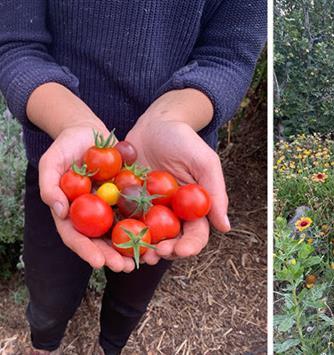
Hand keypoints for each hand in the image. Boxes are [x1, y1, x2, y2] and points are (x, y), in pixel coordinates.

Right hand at [38, 121, 136, 272]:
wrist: (90, 132)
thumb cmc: (65, 147)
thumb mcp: (51, 162)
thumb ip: (50, 186)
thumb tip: (59, 212)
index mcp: (70, 213)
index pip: (75, 237)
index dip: (86, 251)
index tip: (99, 262)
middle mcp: (91, 215)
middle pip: (100, 241)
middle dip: (112, 256)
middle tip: (124, 267)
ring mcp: (109, 208)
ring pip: (121, 233)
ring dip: (132, 248)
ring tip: (145, 259)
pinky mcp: (127, 198)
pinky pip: (138, 214)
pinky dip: (147, 226)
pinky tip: (160, 236)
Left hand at [124, 114, 229, 264]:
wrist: (155, 123)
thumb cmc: (185, 140)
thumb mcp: (204, 162)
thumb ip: (215, 192)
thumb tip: (225, 227)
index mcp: (193, 209)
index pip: (195, 235)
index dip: (189, 246)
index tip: (179, 249)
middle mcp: (171, 214)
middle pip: (170, 241)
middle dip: (163, 252)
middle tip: (153, 255)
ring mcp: (147, 210)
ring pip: (145, 237)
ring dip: (139, 249)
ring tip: (132, 254)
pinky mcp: (126, 202)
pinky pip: (121, 220)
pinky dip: (116, 231)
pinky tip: (110, 237)